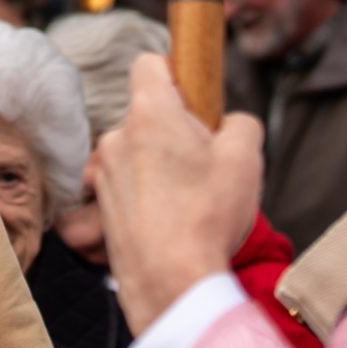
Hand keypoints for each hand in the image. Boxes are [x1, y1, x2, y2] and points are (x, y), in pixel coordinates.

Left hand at [93, 56, 263, 331]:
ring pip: (137, 155)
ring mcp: (104, 176)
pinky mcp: (101, 209)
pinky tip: (172, 222)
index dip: (174, 73)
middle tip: (204, 164)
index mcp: (150, 115)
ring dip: (159, 168)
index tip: (193, 98)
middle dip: (174, 132)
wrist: (171, 283)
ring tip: (190, 201)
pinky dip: (147, 198)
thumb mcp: (246, 157)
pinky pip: (128, 189)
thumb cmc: (207, 216)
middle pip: (148, 117)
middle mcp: (117, 139)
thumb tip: (230, 126)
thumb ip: (240, 124)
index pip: (149, 64)